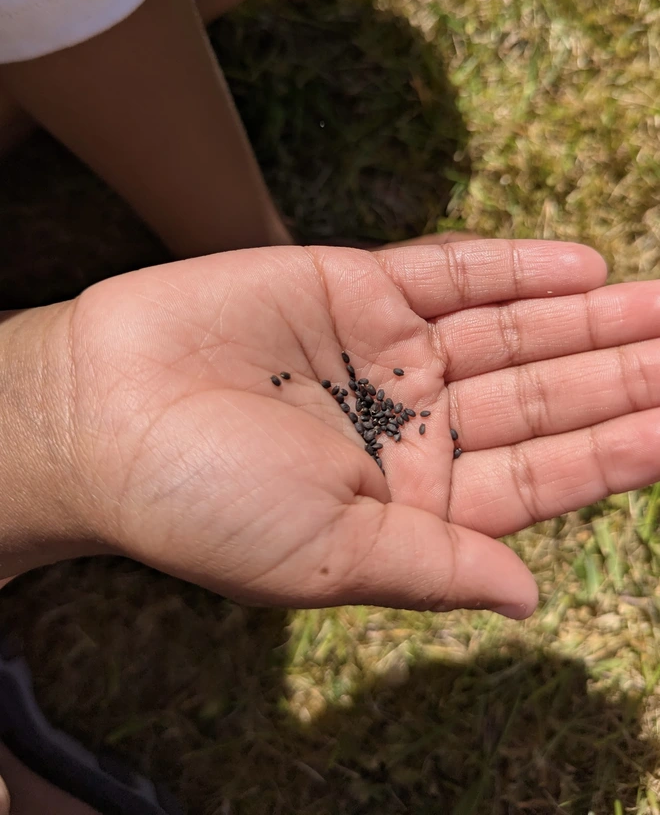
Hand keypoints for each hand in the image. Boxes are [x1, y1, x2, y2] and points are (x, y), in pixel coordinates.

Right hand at [52, 240, 659, 616]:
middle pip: (542, 395)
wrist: (100, 416)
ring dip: (592, 320)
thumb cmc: (198, 506)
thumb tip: (531, 598)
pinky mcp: (351, 288)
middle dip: (625, 374)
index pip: (541, 475)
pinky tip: (584, 269)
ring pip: (513, 331)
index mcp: (411, 503)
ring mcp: (386, 353)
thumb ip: (434, 570)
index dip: (618, 452)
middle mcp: (411, 425)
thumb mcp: (323, 560)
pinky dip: (514, 268)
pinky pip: (451, 274)